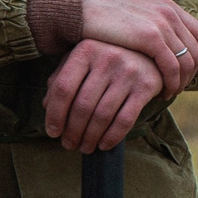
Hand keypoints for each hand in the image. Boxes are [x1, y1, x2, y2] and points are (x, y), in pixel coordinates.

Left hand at [44, 41, 165, 152]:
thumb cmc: (107, 58)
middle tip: (68, 144)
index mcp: (86, 49)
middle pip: (82, 105)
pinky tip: (104, 145)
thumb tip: (47, 105)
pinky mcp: (147, 85)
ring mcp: (129, 71)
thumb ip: (62, 78)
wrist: (150, 50)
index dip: (54, 114)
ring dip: (90, 138)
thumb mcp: (82, 60)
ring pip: (102, 115)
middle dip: (72, 131)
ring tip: (85, 147)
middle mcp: (108, 57)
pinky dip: (112, 137)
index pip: (63, 88)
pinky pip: (125, 119)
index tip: (52, 132)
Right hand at [79, 0, 197, 96]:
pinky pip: (172, 66)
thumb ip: (155, 27)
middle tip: (178, 88)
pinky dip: (171, 83)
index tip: (187, 74)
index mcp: (169, 7)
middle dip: (192, 74)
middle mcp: (170, 13)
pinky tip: (161, 92)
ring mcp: (162, 23)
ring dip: (182, 82)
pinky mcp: (150, 37)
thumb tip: (168, 47)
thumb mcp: (137, 17)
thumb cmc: (104, 19)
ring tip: (169, 93)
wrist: (80, 10)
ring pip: (188, 61)